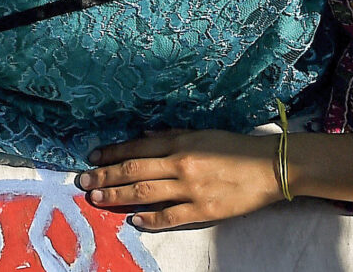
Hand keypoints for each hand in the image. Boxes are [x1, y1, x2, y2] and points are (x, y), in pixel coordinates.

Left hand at [79, 131, 281, 229]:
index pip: (136, 148)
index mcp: (180, 143)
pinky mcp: (202, 211)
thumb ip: (171, 136)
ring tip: (97, 199)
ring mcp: (190, 190)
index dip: (111, 153)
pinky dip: (149, 219)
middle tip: (83, 183)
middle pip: (134, 172)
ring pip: (144, 194)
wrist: (268, 167)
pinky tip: (133, 220)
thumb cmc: (235, 147)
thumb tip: (143, 137)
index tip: (92, 158)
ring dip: (117, 196)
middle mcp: (180, 165)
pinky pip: (169, 217)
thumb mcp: (201, 133)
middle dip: (105, 177)